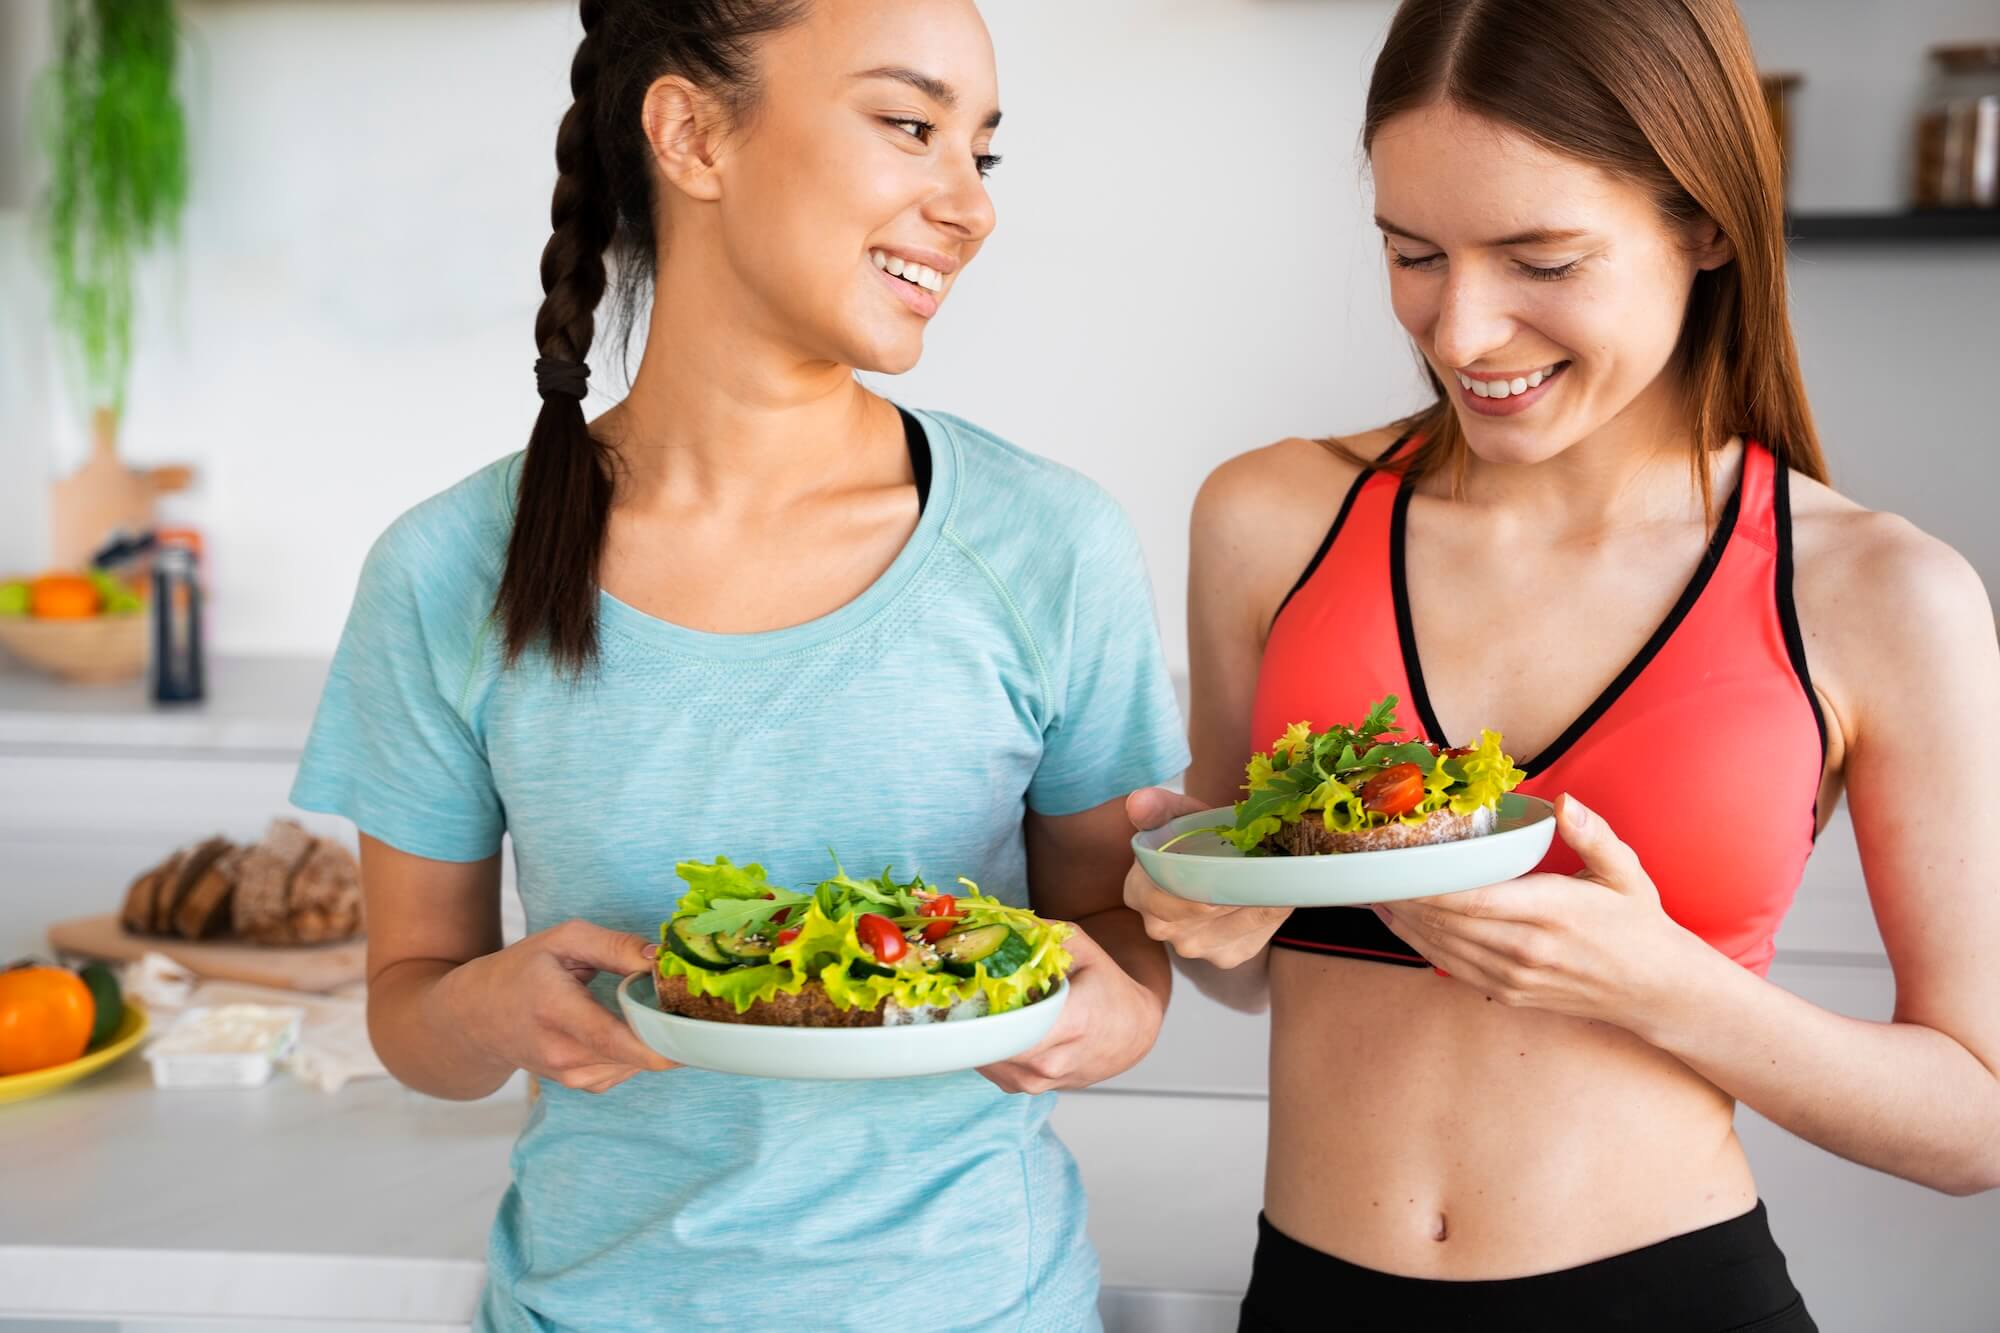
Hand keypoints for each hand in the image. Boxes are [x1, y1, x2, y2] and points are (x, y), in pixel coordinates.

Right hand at [434, 919, 677, 1092]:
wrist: (474, 1018)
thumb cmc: (520, 971)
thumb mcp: (564, 940)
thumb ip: (615, 946)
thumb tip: (661, 959)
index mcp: (556, 1010)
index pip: (615, 1040)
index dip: (662, 1041)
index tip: (696, 1029)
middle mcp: (562, 1053)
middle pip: (636, 1054)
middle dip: (668, 1030)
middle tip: (686, 1001)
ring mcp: (570, 1075)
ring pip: (636, 1064)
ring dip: (653, 1040)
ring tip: (648, 1007)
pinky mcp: (579, 1084)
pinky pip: (626, 1070)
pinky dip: (637, 1051)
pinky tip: (627, 1026)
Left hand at [977, 926, 1162, 1094]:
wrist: (1132, 1032)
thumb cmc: (1107, 987)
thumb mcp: (1081, 948)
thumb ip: (1038, 933)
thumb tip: (992, 919)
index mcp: (1070, 1024)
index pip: (1008, 1026)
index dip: (977, 1006)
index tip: (961, 985)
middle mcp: (1051, 1062)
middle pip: (987, 1043)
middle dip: (968, 1015)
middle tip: (956, 989)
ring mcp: (1037, 1081)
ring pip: (982, 1057)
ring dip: (974, 1030)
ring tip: (976, 1003)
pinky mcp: (1025, 1088)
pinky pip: (989, 1066)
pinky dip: (984, 1044)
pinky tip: (993, 1022)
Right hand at [1122, 787, 1289, 967]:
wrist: (1209, 864)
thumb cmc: (1189, 838)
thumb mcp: (1173, 814)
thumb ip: (1156, 807)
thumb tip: (1138, 802)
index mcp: (1139, 893)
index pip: (1177, 892)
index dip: (1213, 876)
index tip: (1244, 853)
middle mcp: (1161, 928)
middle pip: (1212, 910)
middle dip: (1245, 883)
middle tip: (1274, 857)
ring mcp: (1193, 948)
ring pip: (1241, 922)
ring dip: (1264, 896)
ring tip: (1279, 869)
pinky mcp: (1226, 958)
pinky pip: (1258, 936)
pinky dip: (1272, 912)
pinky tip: (1276, 891)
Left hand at [1371, 794, 1703, 1025]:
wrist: (1657, 991)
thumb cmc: (1638, 925)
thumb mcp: (1625, 872)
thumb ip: (1593, 836)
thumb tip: (1565, 802)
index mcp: (1552, 913)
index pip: (1473, 898)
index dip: (1426, 885)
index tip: (1392, 862)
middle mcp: (1527, 949)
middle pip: (1446, 922)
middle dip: (1401, 896)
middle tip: (1363, 868)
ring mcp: (1515, 977)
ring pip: (1441, 947)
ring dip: (1402, 921)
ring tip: (1369, 890)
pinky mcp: (1508, 993)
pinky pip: (1451, 967)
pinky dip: (1419, 944)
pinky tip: (1399, 921)